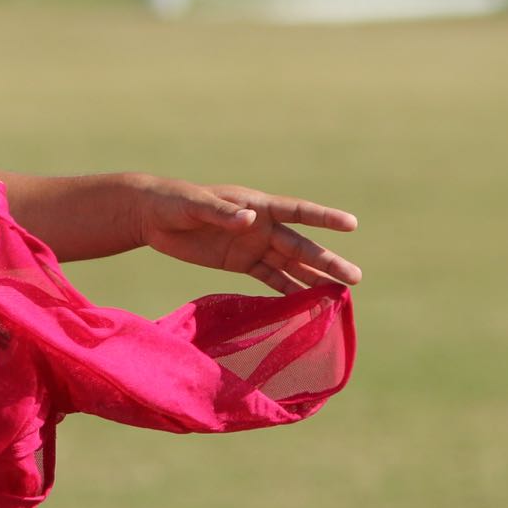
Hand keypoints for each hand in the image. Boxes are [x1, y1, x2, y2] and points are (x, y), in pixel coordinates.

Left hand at [132, 178, 360, 293]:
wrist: (153, 216)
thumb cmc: (175, 202)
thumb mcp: (195, 205)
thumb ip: (222, 213)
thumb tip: (250, 218)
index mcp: (256, 205)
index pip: (297, 211)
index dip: (324, 217)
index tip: (352, 224)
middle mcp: (261, 225)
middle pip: (300, 246)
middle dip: (327, 261)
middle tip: (355, 278)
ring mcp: (253, 245)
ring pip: (291, 265)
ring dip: (314, 279)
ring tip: (340, 296)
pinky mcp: (240, 263)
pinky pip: (270, 278)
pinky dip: (288, 291)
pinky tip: (306, 305)